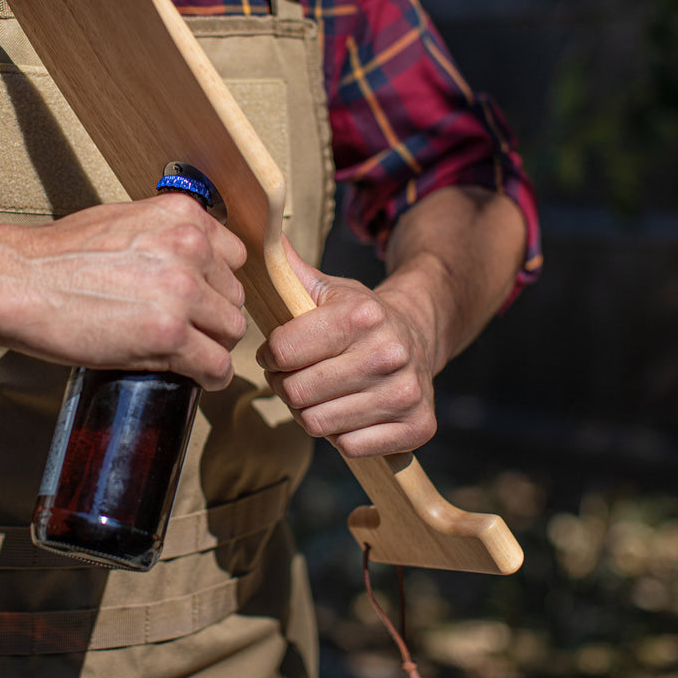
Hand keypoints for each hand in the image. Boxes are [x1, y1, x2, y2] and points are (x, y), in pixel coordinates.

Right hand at [0, 193, 247, 389]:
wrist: (19, 282)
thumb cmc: (58, 256)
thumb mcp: (125, 220)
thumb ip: (166, 234)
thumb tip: (191, 261)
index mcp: (183, 216)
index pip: (235, 256)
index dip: (216, 282)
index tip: (200, 298)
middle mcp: (191, 248)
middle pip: (234, 297)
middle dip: (212, 316)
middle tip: (184, 330)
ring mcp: (182, 292)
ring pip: (231, 331)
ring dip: (211, 346)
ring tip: (185, 353)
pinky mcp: (169, 335)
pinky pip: (216, 366)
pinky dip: (210, 376)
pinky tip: (194, 376)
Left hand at [256, 240, 439, 456]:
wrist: (419, 336)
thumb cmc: (358, 317)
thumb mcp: (325, 287)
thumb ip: (287, 268)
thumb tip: (259, 229)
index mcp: (362, 314)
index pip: (283, 352)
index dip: (270, 355)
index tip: (277, 353)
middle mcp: (390, 353)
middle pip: (297, 392)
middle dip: (286, 386)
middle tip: (297, 377)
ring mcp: (407, 393)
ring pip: (319, 424)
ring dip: (310, 413)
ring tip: (321, 394)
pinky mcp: (418, 427)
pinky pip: (350, 448)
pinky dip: (341, 436)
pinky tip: (349, 411)